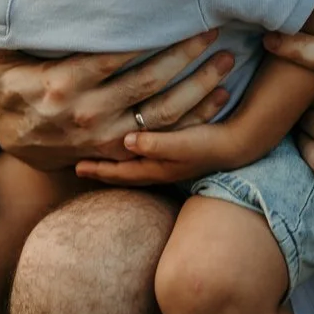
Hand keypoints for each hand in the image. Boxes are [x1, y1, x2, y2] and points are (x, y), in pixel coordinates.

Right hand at [0, 31, 233, 165]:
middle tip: (213, 29)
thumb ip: (11, 27)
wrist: (11, 141)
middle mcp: (87, 113)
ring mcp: (106, 138)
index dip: (149, 36)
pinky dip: (194, 118)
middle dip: (185, 54)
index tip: (178, 13)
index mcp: (60, 84)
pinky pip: (165, 136)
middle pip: (148, 81)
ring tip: (226, 60)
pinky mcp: (118, 152)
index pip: (115, 55)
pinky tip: (218, 97)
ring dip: (199, 86)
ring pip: (163, 112)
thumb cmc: (7, 87)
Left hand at [74, 119, 256, 186]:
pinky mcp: (174, 154)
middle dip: (100, 169)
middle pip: (122, 173)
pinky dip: (129, 155)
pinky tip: (126, 148)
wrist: (239, 144)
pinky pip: (143, 158)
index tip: (75, 166)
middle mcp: (158, 169)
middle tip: (77, 165)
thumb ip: (155, 144)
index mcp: (155, 169)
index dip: (97, 170)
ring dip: (113, 163)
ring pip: (131, 166)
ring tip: (95, 158)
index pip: (119, 173)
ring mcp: (166, 164)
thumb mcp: (182, 144)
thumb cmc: (209, 143)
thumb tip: (126, 140)